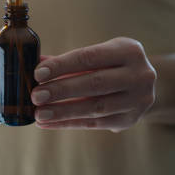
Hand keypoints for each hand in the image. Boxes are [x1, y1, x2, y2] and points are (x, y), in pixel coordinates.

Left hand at [32, 37, 156, 131]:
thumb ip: (66, 61)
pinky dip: (69, 123)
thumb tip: (34, 63)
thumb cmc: (109, 65)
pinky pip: (95, 123)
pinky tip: (48, 123)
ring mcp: (138, 100)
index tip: (38, 73)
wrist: (141, 84)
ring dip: (63, 111)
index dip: (62, 66)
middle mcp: (140, 74)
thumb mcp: (96, 55)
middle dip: (61, 90)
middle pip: (94, 83)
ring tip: (39, 114)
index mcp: (128, 51)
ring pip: (96, 107)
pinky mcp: (131, 120)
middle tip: (36, 96)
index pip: (89, 57)